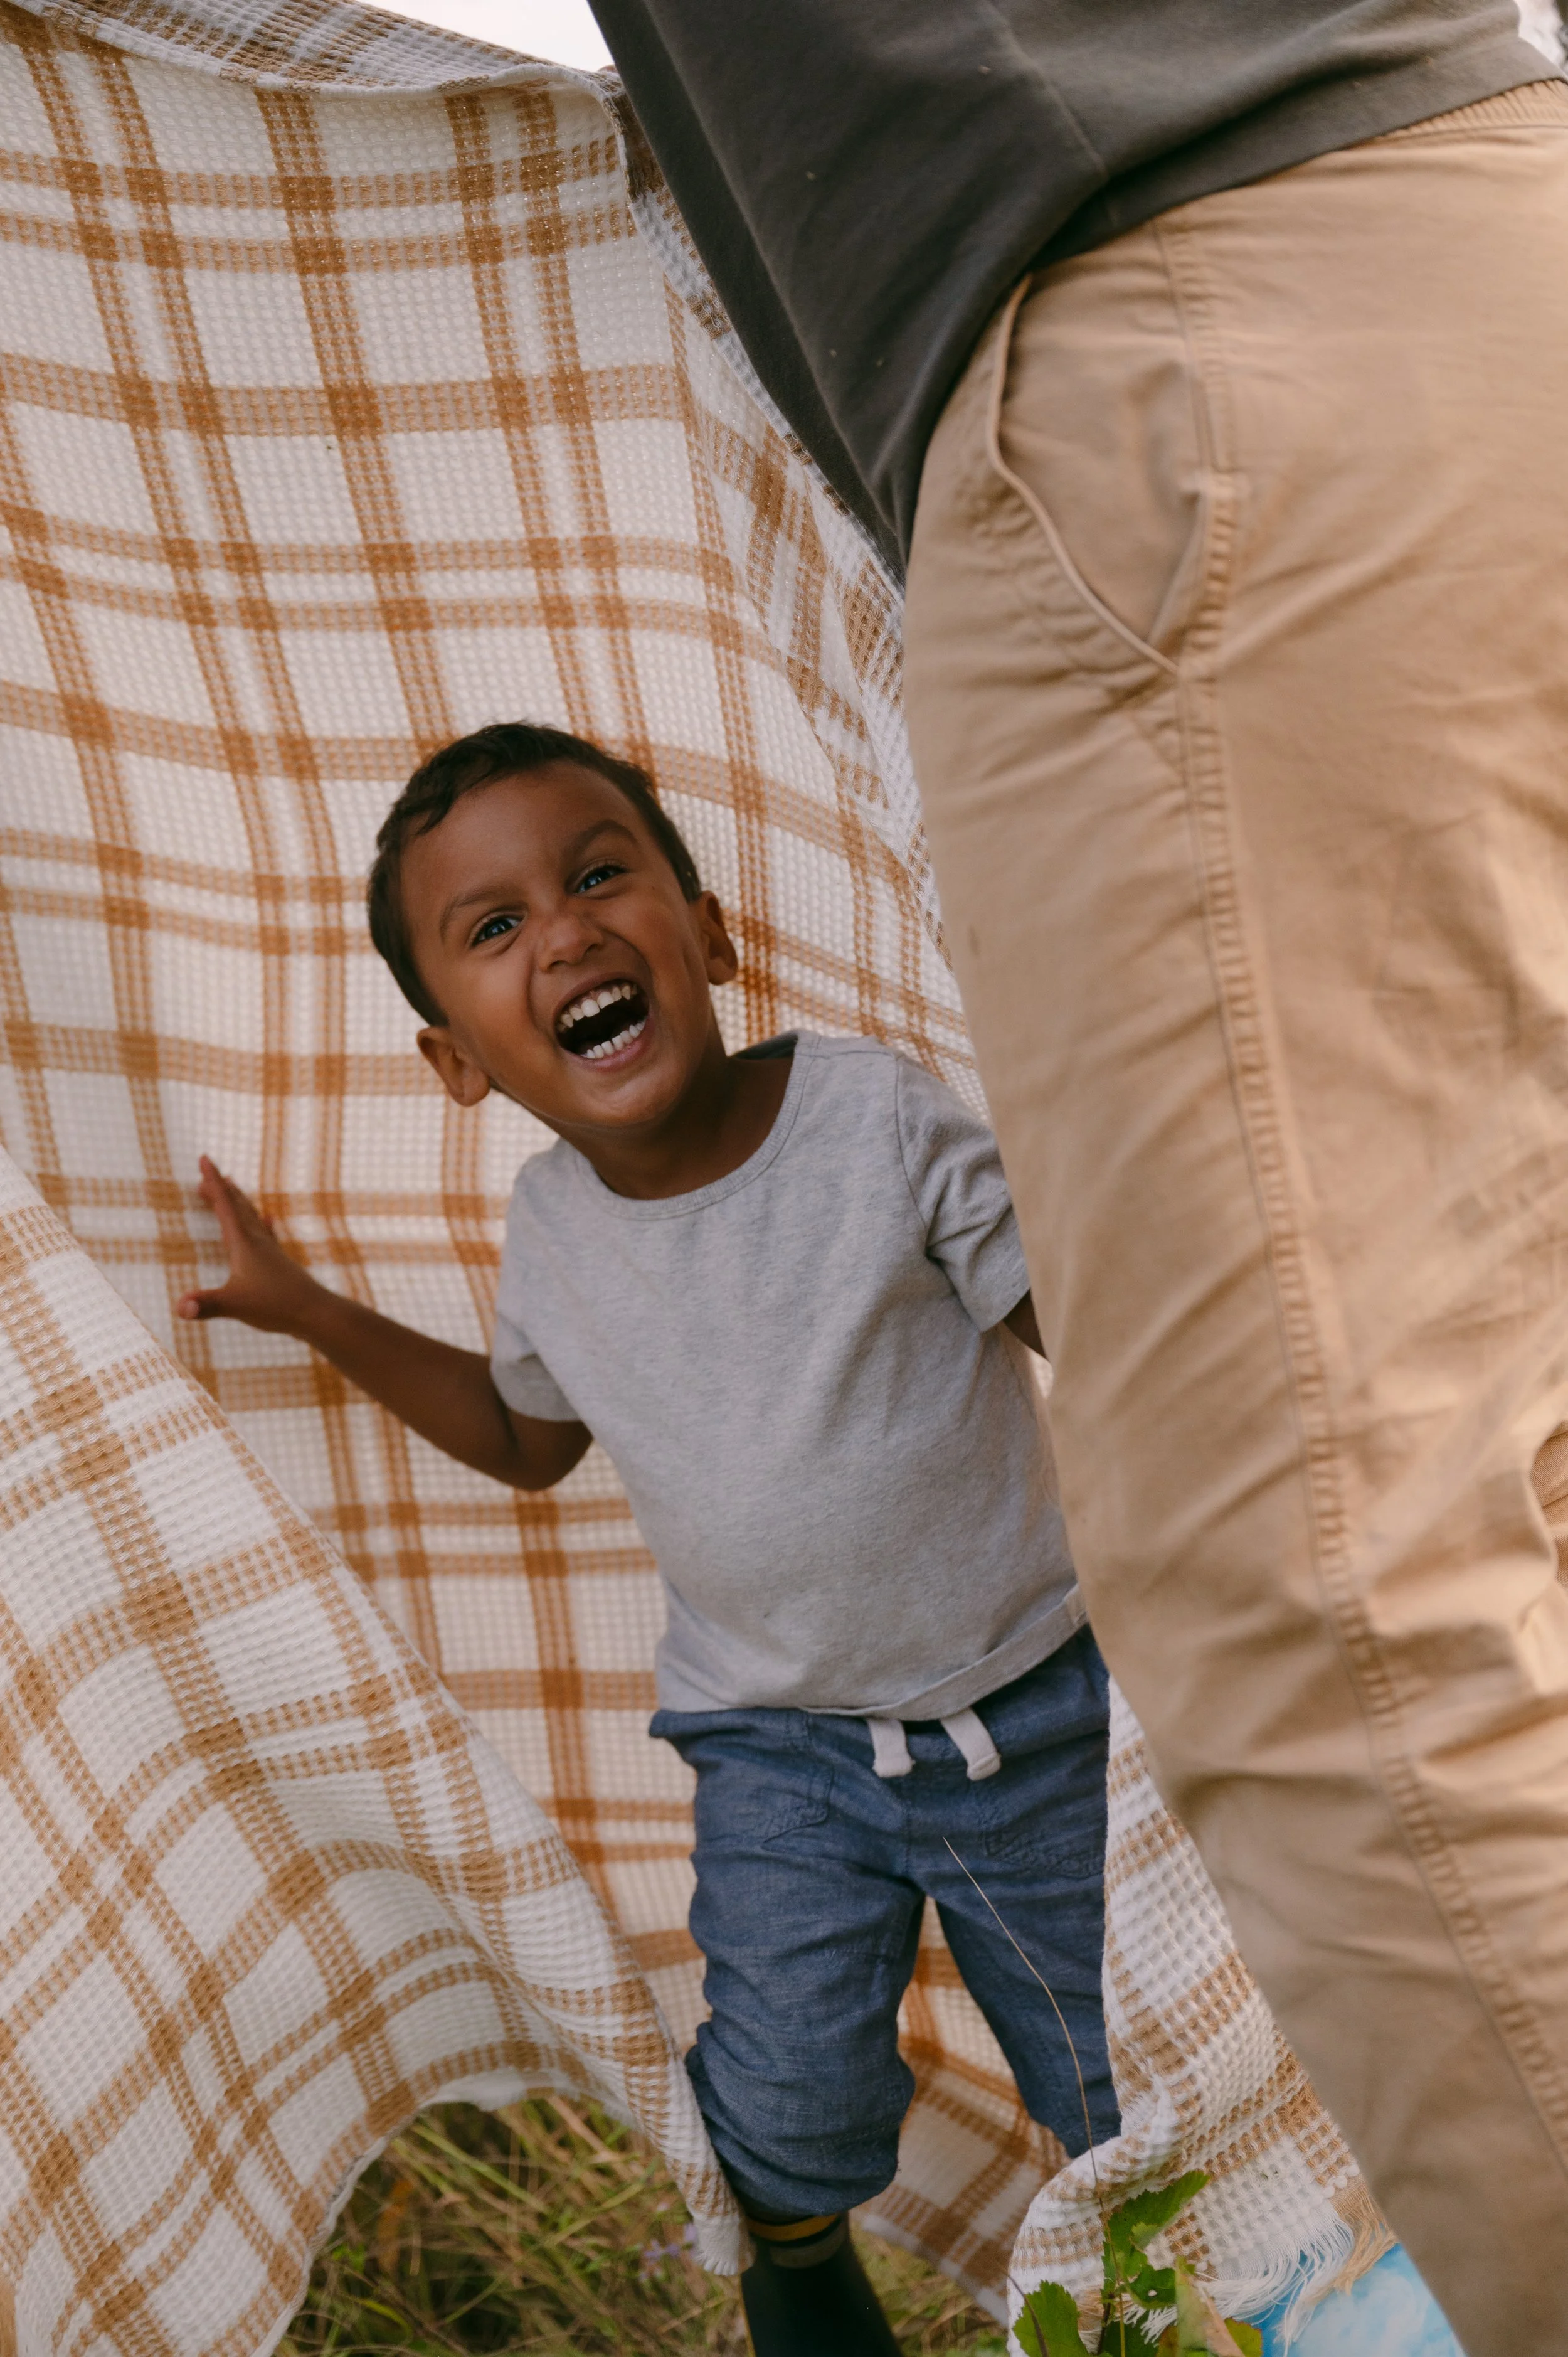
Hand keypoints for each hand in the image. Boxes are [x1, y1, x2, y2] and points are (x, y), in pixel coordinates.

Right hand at [177, 1157, 319, 1333]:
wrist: (316, 1313)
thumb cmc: (277, 1307)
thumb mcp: (235, 1306)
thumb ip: (206, 1305)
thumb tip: (180, 1307)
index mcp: (244, 1245)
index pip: (225, 1207)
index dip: (212, 1183)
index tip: (204, 1158)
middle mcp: (258, 1242)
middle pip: (237, 1207)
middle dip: (220, 1189)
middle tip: (206, 1171)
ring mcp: (271, 1251)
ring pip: (252, 1218)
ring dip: (239, 1201)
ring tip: (231, 1186)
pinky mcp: (280, 1263)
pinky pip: (268, 1235)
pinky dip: (264, 1223)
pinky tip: (269, 1219)